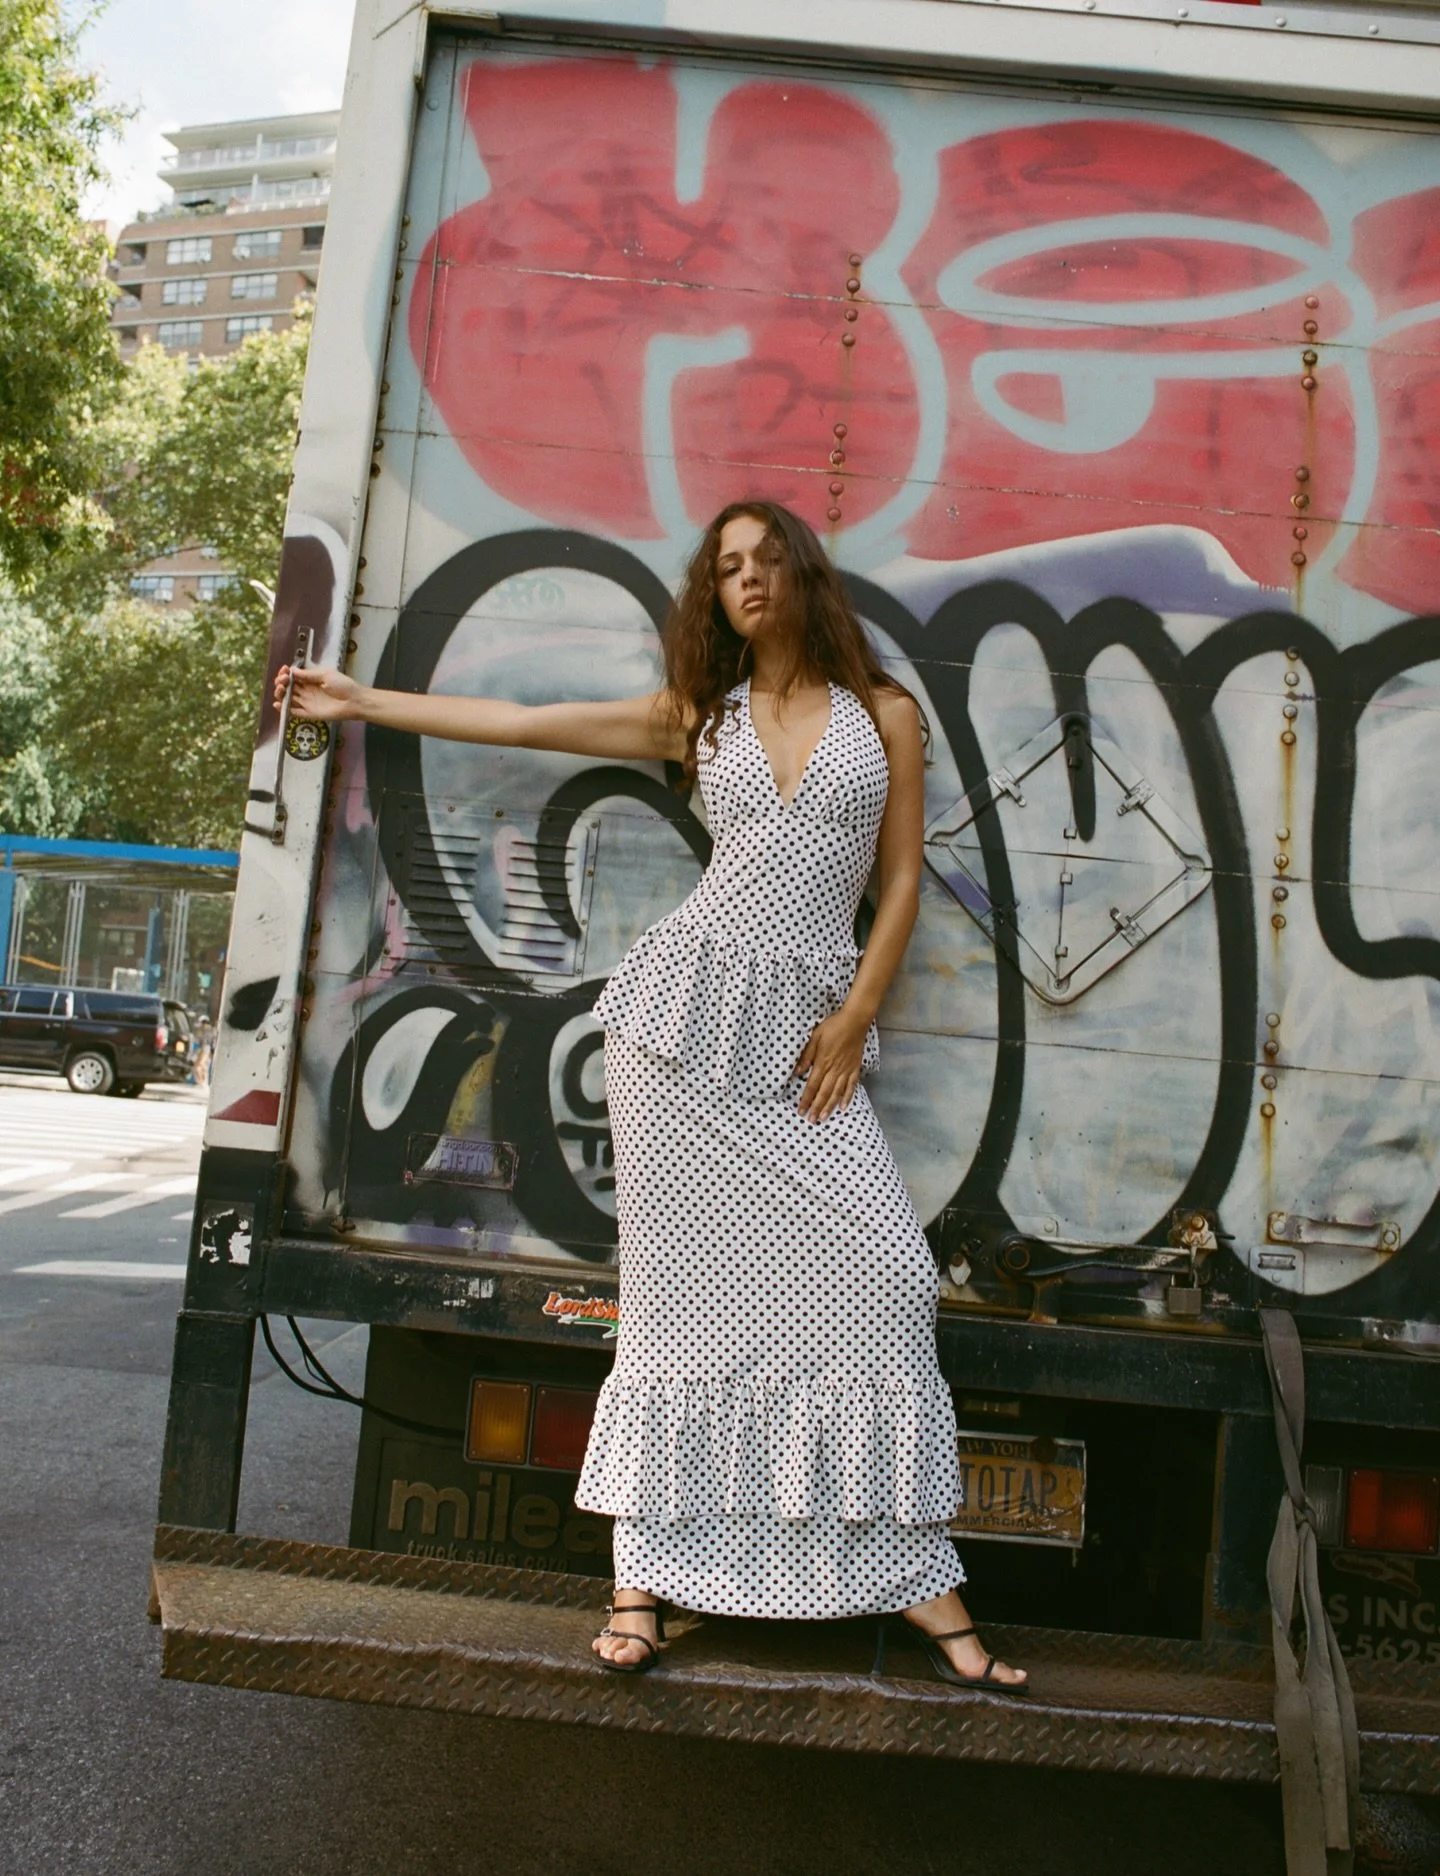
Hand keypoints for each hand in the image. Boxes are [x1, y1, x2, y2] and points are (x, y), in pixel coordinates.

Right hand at [274, 665, 361, 720]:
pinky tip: (277, 703)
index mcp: (311, 680)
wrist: (354, 701)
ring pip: (288, 699)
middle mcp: (307, 691)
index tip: (284, 671)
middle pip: (288, 687)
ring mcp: (307, 702)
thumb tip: (293, 670)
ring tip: (281, 689)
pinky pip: (293, 712)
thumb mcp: (326, 674)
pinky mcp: (309, 714)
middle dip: (281, 682)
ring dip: (280, 693)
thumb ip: (309, 674)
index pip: (293, 677)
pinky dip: (283, 709)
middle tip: (283, 680)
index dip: (286, 674)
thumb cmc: (344, 686)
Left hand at [794, 1007, 868, 1121]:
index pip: (812, 1085)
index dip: (806, 1099)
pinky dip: (847, 1098)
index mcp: (822, 1063)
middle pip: (824, 1093)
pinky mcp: (855, 1068)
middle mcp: (834, 1070)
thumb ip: (806, 1056)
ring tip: (823, 1117)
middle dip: (817, 1107)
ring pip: (836, 1093)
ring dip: (829, 1106)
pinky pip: (851, 1086)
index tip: (801, 1110)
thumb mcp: (814, 1037)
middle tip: (811, 1120)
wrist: (855, 1021)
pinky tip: (842, 1107)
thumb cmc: (833, 1027)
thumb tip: (797, 1072)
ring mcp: (846, 1070)